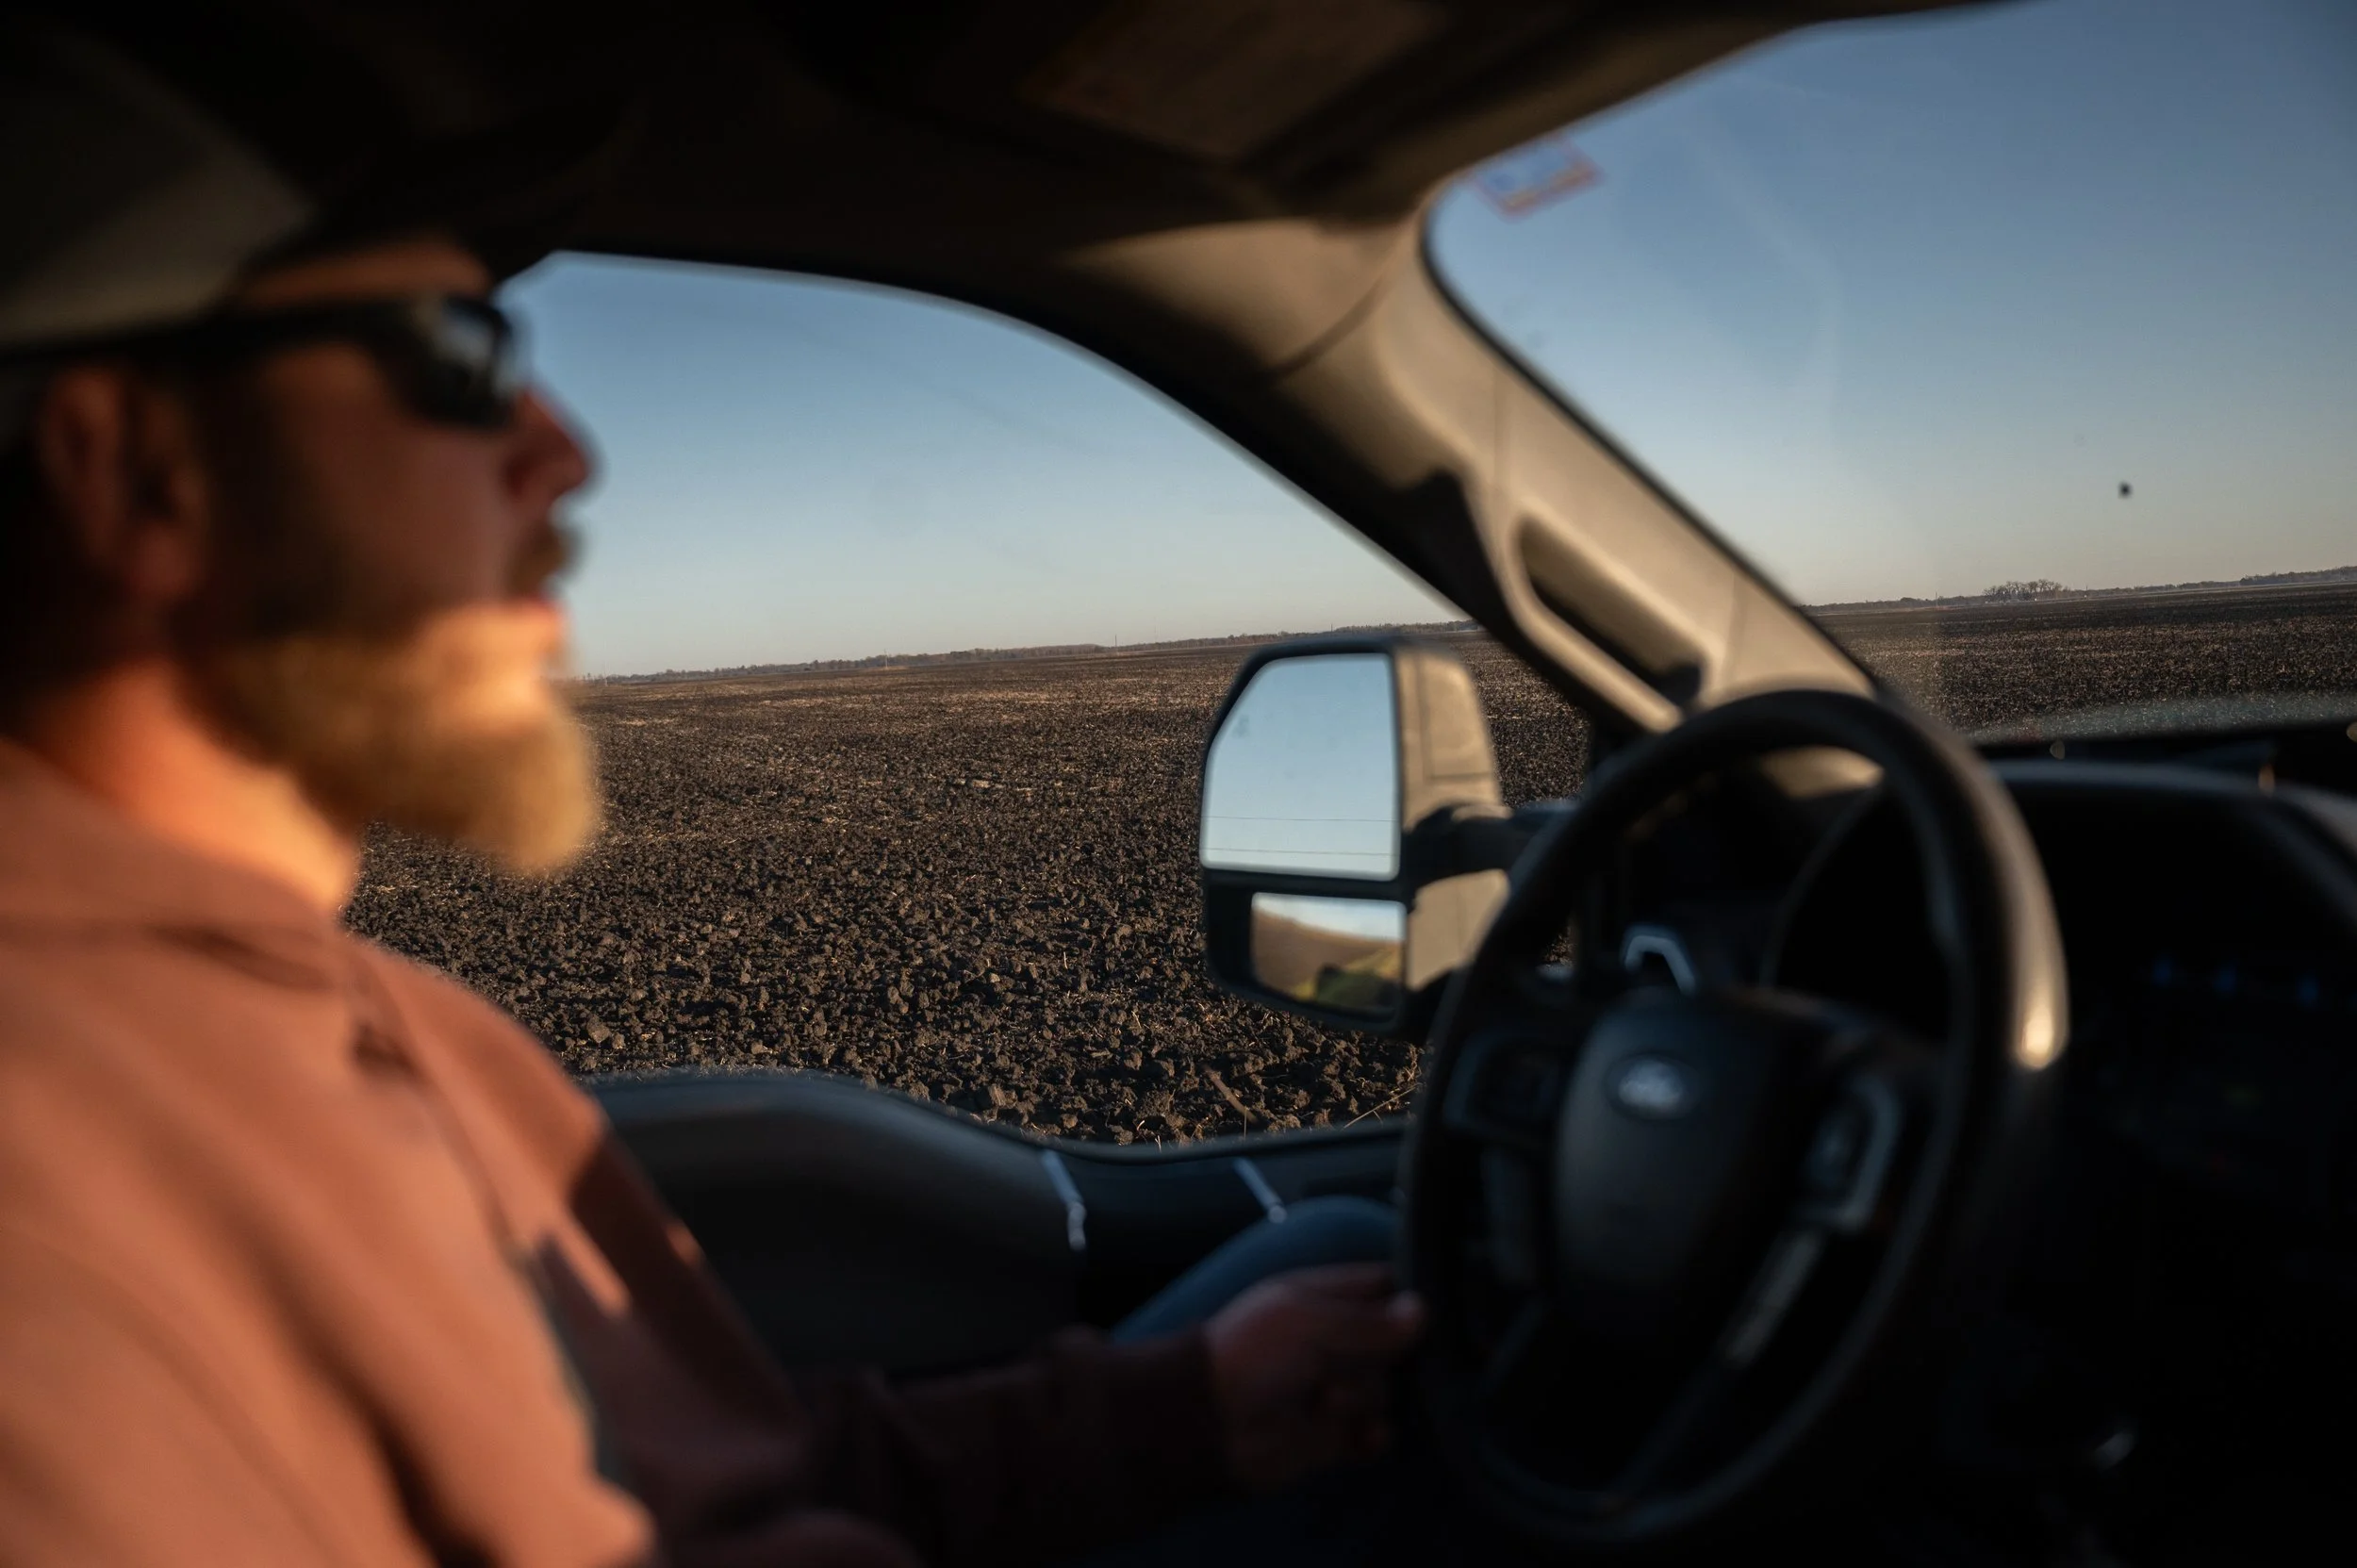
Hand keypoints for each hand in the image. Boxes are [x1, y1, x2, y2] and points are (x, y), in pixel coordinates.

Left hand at [1202, 1262, 1425, 1491]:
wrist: (1211, 1426)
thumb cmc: (1251, 1357)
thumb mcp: (1305, 1322)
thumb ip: (1366, 1320)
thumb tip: (1423, 1310)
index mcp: (1325, 1299)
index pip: (1385, 1288)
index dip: (1410, 1300)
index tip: (1429, 1317)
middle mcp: (1337, 1342)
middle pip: (1395, 1344)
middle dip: (1383, 1359)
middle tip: (1348, 1364)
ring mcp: (1337, 1387)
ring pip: (1385, 1389)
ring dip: (1362, 1398)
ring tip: (1322, 1402)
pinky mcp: (1336, 1433)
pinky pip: (1376, 1432)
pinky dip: (1373, 1435)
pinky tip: (1362, 1436)